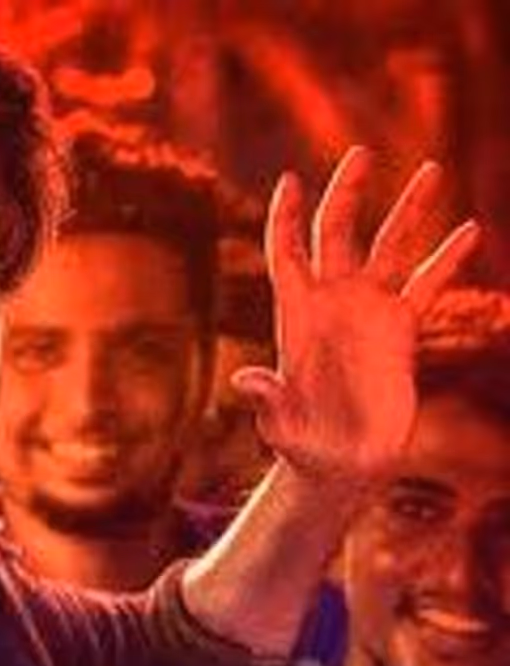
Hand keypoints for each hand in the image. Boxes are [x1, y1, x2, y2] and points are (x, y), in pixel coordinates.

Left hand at [233, 147, 479, 484]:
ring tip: (432, 168)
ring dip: (410, 210)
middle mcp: (332, 303)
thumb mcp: (280, 423)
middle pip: (337, 234)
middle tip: (361, 152)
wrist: (339, 461)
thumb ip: (267, 398)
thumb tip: (247, 380)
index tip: (288, 179)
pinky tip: (470, 231)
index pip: (286, 254)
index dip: (285, 218)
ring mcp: (368, 311)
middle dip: (347, 193)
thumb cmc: (301, 444)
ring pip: (390, 248)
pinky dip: (447, 259)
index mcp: (296, 316)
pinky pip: (427, 285)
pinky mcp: (402, 330)